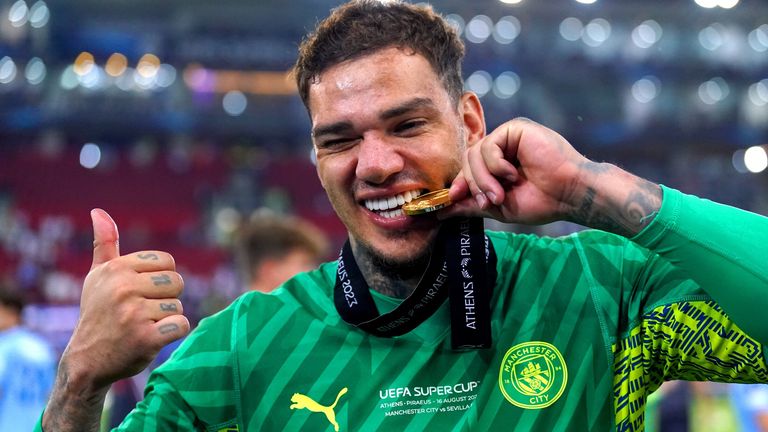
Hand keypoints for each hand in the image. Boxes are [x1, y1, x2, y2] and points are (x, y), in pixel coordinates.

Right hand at [64, 209, 189, 387]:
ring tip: (143, 325)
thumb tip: (98, 211)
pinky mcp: (146, 338)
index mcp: (116, 269)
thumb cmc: (97, 313)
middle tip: (143, 312)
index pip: (167, 262)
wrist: (87, 361)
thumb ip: (105, 244)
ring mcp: (134, 313)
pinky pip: (182, 325)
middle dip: (166, 298)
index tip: (141, 292)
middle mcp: (123, 288)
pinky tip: (152, 338)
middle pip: (176, 282)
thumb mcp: (97, 277)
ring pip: (178, 305)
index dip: (161, 279)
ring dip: (166, 318)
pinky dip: (172, 333)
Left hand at [442, 118, 589, 224]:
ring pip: (474, 154)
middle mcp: (500, 148)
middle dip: (473, 185)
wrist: (568, 195)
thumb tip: (441, 211)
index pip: (467, 169)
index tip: (452, 199)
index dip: (458, 184)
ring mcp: (507, 137)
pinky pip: (489, 146)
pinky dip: (496, 165)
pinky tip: (514, 174)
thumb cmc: (541, 201)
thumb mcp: (498, 207)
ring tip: (501, 194)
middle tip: (490, 201)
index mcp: (496, 165)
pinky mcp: (515, 129)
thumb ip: (470, 205)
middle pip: (467, 161)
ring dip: (484, 179)